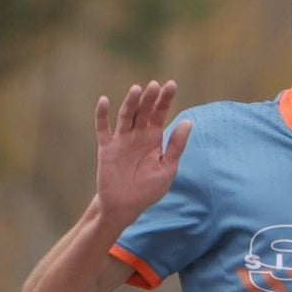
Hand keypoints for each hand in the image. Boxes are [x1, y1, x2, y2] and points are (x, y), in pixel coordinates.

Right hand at [94, 79, 191, 232]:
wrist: (125, 206)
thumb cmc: (148, 188)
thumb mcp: (167, 167)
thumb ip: (176, 145)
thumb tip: (189, 121)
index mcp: (154, 137)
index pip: (160, 113)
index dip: (165, 99)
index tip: (171, 85)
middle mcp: (137, 134)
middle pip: (143, 111)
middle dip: (149, 98)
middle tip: (155, 85)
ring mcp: (121, 139)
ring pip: (126, 116)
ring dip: (130, 103)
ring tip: (137, 89)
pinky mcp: (106, 148)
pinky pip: (103, 129)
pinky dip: (102, 115)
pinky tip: (104, 100)